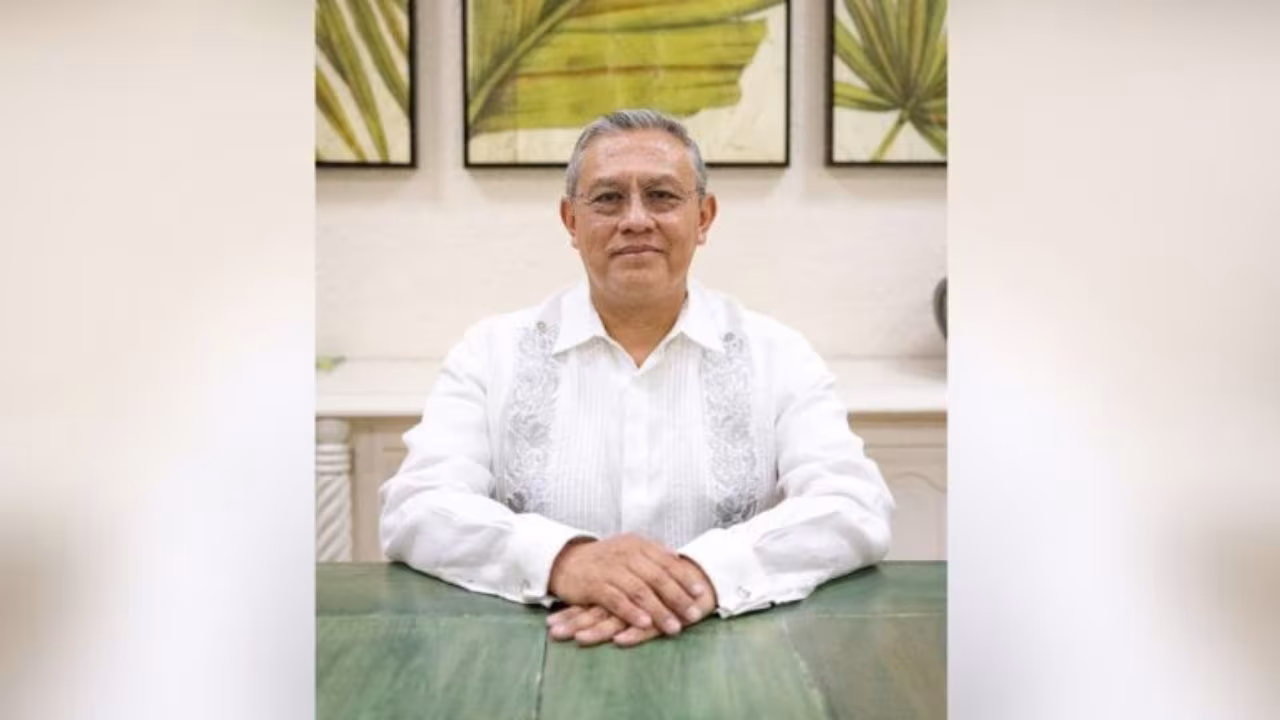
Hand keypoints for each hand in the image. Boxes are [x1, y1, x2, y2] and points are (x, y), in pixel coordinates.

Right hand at [547, 534, 709, 635]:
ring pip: (639, 590)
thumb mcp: (629, 549)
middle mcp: (625, 555)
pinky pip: (616, 600)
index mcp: (637, 545)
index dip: (685, 577)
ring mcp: (610, 569)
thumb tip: (678, 557)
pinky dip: (632, 612)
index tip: (701, 593)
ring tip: (673, 627)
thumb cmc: (604, 559)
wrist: (566, 561)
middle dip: (677, 597)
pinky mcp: (594, 584)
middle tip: (693, 615)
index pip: (667, 561)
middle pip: (657, 577)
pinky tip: (644, 624)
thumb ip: (652, 553)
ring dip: (658, 610)